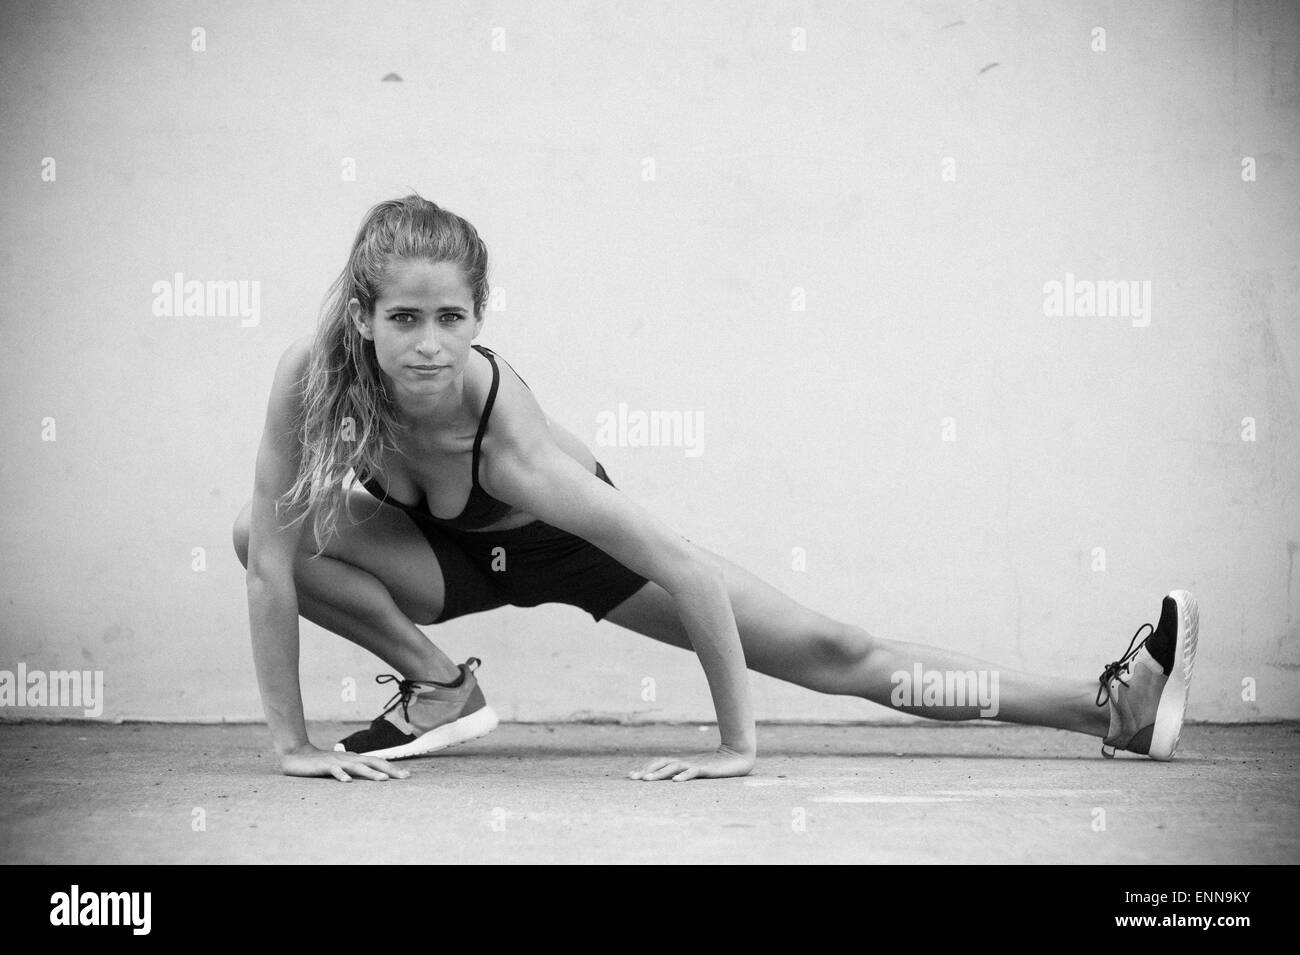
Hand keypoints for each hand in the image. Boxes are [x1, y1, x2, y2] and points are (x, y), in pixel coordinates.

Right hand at [279, 743, 410, 781]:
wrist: (296, 755)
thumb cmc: (321, 764)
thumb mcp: (341, 767)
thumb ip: (354, 770)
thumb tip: (372, 776)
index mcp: (354, 759)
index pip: (377, 761)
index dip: (392, 768)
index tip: (407, 775)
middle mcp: (349, 758)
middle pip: (373, 762)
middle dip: (390, 769)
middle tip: (404, 777)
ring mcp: (337, 761)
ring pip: (357, 766)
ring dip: (370, 773)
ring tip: (383, 779)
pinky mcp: (324, 766)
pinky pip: (334, 771)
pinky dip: (341, 776)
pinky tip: (348, 782)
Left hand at [628, 745, 754, 781]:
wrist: (736, 756)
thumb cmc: (715, 765)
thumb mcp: (696, 770)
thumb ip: (684, 772)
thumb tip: (669, 779)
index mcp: (682, 762)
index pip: (659, 763)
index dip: (646, 768)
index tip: (631, 775)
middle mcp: (685, 762)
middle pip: (662, 764)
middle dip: (647, 770)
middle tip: (633, 777)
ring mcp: (695, 764)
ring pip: (674, 767)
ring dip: (660, 773)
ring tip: (647, 780)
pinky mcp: (706, 769)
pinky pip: (693, 772)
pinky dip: (683, 776)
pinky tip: (675, 781)